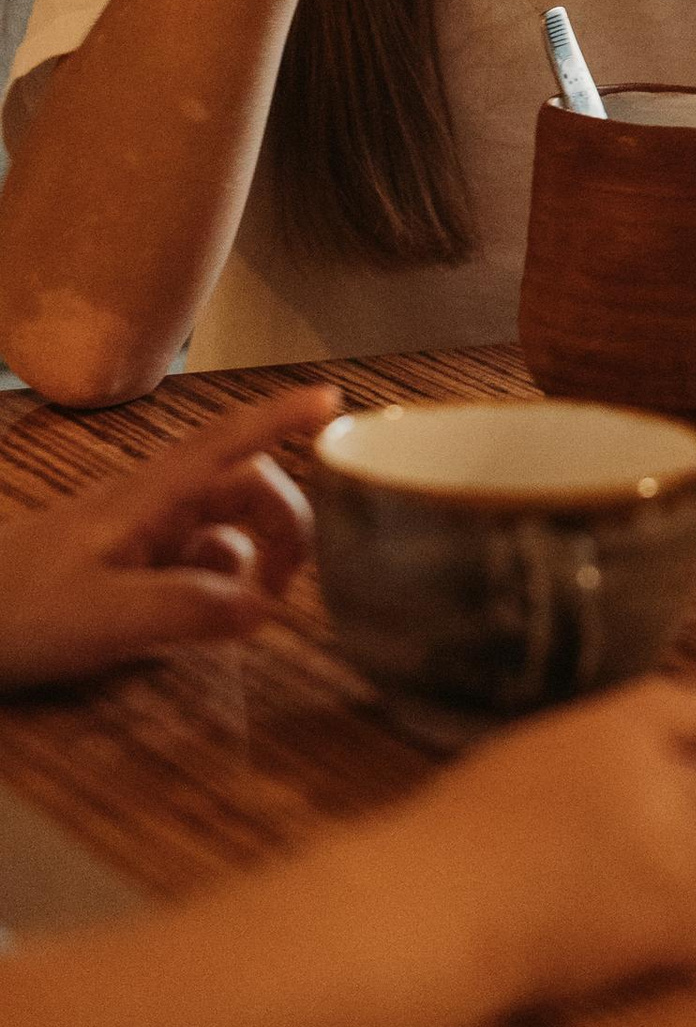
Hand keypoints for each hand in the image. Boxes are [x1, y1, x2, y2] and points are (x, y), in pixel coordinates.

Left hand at [0, 387, 338, 689]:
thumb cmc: (14, 611)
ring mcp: (136, 535)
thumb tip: (263, 608)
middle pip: (242, 486)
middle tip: (292, 585)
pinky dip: (216, 587)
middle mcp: (149, 506)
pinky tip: (201, 627)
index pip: (227, 443)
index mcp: (147, 500)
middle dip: (282, 523)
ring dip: (252, 561)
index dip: (281, 417)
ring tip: (251, 614)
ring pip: (223, 526)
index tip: (332, 400)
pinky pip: (193, 561)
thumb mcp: (101, 619)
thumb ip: (184, 609)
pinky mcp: (124, 566)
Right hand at [399, 680, 695, 1019]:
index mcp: (622, 728)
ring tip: (633, 911)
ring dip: (692, 883)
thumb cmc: (456, 836)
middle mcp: (667, 779)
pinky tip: (630, 954)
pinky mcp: (680, 920)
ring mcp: (681, 850)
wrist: (442, 910)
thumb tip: (623, 780)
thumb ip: (594, 758)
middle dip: (686, 829)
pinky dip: (676, 945)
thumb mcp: (528, 757)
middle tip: (640, 865)